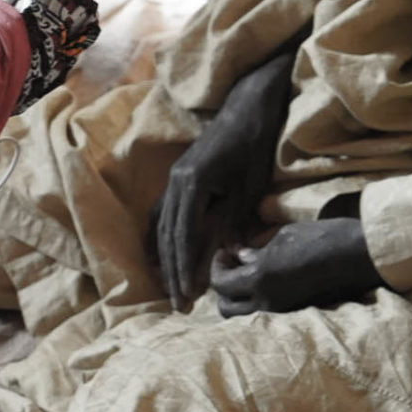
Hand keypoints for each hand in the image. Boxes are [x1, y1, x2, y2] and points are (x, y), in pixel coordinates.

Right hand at [152, 43, 294, 309]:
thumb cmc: (253, 144)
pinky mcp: (179, 177)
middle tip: (177, 303)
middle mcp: (175, 182)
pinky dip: (159, 236)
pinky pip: (162, 212)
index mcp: (191, 184)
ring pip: (160, 225)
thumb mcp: (250, 186)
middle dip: (171, 271)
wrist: (247, 107)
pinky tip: (158, 254)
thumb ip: (235, 220)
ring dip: (163, 257)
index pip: (182, 236)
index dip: (183, 268)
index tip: (186, 296)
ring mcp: (174, 178)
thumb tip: (228, 255)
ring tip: (167, 286)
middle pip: (167, 235)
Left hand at [210, 218, 380, 316]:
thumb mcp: (284, 236)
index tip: (226, 252)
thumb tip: (243, 257)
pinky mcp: (296, 313)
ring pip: (243, 317)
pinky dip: (256, 303)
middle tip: (232, 265)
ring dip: (237, 299)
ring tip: (247, 277)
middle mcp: (268, 301)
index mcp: (261, 278)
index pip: (220, 284)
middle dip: (222, 287)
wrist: (358, 255)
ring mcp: (283, 311)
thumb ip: (259, 251)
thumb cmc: (322, 237)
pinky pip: (264, 315)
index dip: (217, 266)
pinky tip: (267, 282)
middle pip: (225, 308)